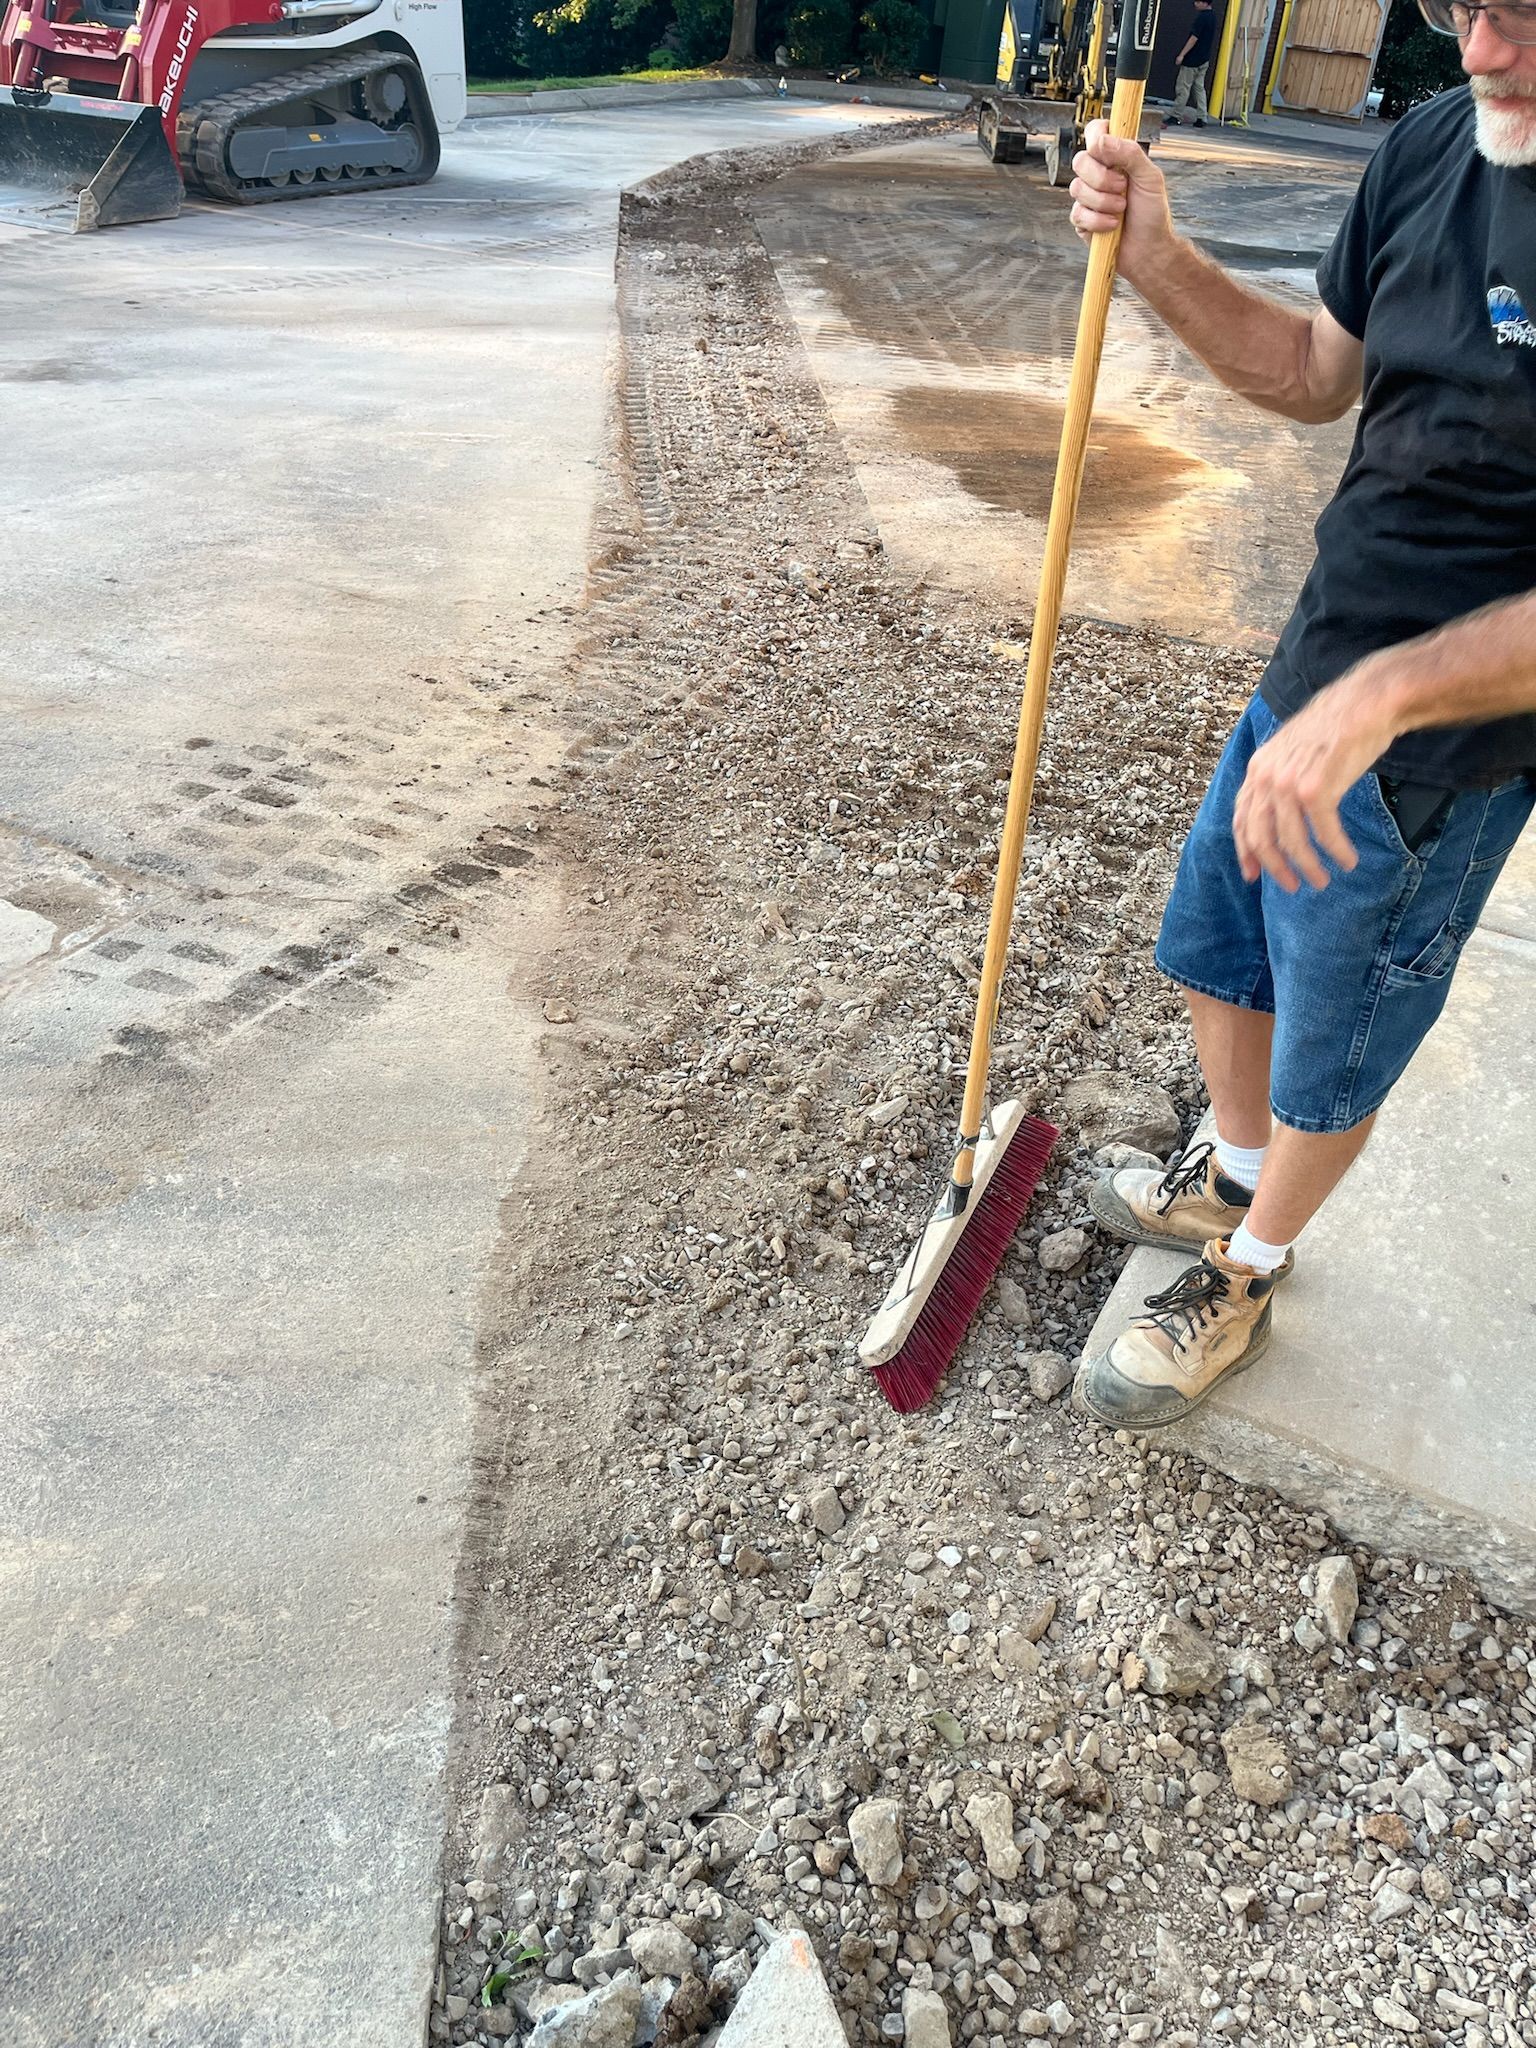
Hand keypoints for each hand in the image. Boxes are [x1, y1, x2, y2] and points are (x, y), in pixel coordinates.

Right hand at [1069, 121, 1174, 279]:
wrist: (1149, 249)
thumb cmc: (1152, 213)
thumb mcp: (1149, 177)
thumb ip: (1130, 153)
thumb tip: (1102, 140)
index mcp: (1115, 158)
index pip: (1095, 132)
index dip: (1096, 135)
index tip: (1107, 149)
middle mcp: (1098, 174)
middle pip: (1080, 161)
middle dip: (1102, 177)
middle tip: (1123, 187)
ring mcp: (1088, 197)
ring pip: (1077, 188)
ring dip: (1103, 202)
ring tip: (1121, 210)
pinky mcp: (1082, 220)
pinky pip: (1078, 214)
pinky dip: (1098, 221)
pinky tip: (1112, 225)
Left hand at [1233, 675, 1397, 890]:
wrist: (1365, 703)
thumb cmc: (1335, 729)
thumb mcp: (1292, 752)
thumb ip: (1279, 781)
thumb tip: (1277, 816)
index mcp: (1258, 769)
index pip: (1242, 820)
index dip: (1246, 852)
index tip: (1254, 875)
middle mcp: (1266, 778)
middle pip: (1262, 838)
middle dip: (1276, 869)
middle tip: (1294, 886)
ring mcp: (1289, 784)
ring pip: (1292, 842)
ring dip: (1309, 867)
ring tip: (1323, 880)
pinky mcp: (1316, 790)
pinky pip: (1325, 833)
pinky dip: (1337, 851)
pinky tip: (1348, 861)